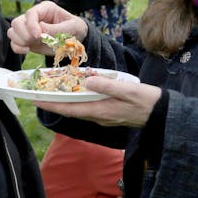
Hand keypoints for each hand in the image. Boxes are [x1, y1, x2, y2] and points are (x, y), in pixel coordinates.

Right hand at [7, 0, 86, 55]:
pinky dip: (18, 48)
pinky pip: (14, 43)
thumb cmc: (75, 30)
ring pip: (12, 32)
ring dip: (20, 40)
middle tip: (36, 40)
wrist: (76, 42)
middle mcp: (34, 18)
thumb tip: (40, 31)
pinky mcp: (27, 40)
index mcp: (45, 9)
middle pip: (16, 22)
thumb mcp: (71, 27)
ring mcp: (29, 29)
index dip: (31, 25)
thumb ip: (56, 29)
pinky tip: (27, 50)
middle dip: (23, 34)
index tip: (38, 36)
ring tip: (31, 45)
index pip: (30, 14)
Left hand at [34, 77, 161, 127]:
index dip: (51, 104)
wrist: (162, 114)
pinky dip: (77, 99)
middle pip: (70, 109)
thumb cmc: (146, 101)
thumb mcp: (127, 90)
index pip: (69, 109)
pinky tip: (74, 91)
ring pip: (78, 108)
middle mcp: (98, 116)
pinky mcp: (108, 112)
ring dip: (63, 101)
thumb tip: (87, 81)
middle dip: (52, 102)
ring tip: (50, 91)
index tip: (35, 99)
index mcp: (100, 112)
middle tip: (36, 93)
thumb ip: (106, 86)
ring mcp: (103, 116)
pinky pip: (87, 106)